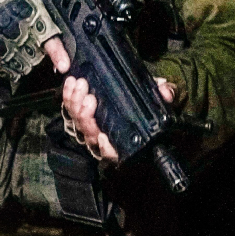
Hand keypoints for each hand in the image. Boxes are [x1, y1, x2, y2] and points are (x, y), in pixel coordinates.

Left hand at [51, 38, 174, 163]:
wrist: (131, 95)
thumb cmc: (145, 104)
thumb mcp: (157, 99)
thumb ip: (165, 95)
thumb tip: (166, 91)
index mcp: (121, 141)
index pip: (111, 152)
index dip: (104, 148)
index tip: (103, 136)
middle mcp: (102, 139)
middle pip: (88, 134)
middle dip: (86, 116)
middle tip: (90, 98)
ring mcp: (88, 127)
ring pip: (76, 122)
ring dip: (75, 103)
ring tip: (80, 85)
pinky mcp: (77, 114)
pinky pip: (68, 109)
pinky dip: (68, 96)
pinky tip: (71, 83)